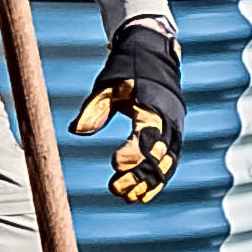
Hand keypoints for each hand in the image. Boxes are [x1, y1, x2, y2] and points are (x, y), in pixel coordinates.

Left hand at [69, 20, 182, 203]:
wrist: (154, 52)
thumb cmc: (127, 68)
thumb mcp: (107, 85)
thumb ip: (94, 109)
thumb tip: (76, 131)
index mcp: (152, 105)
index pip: (147, 135)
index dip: (133, 153)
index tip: (114, 164)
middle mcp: (169, 119)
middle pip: (159, 155)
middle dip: (139, 175)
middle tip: (116, 190)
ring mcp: (174, 127)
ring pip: (167, 162)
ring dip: (150, 182)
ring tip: (130, 199)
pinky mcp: (174, 133)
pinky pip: (170, 160)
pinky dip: (158, 178)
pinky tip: (143, 193)